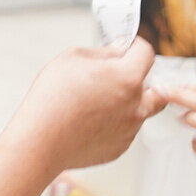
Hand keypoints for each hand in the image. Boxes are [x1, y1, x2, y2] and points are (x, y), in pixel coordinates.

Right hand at [6, 38, 160, 170]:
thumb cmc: (52, 99)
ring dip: (125, 104)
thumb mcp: (73, 58)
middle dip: (141, 81)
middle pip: (156, 89)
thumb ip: (104, 51)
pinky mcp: (119, 148)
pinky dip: (113, 125)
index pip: (147, 53)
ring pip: (138, 111)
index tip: (128, 48)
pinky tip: (89, 122)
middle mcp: (136, 106)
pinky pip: (124, 131)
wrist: (40, 141)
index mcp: (128, 78)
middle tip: (119, 78)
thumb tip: (120, 50)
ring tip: (94, 103)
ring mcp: (130, 130)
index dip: (136, 46)